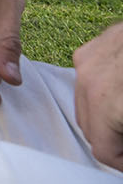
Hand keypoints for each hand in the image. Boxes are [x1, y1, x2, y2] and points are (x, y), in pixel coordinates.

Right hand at [74, 21, 122, 168]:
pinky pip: (91, 78)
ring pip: (87, 102)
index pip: (103, 149)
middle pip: (90, 127)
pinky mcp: (94, 44)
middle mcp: (89, 79)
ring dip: (108, 116)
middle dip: (114, 139)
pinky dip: (106, 91)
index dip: (122, 161)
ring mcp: (89, 58)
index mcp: (105, 101)